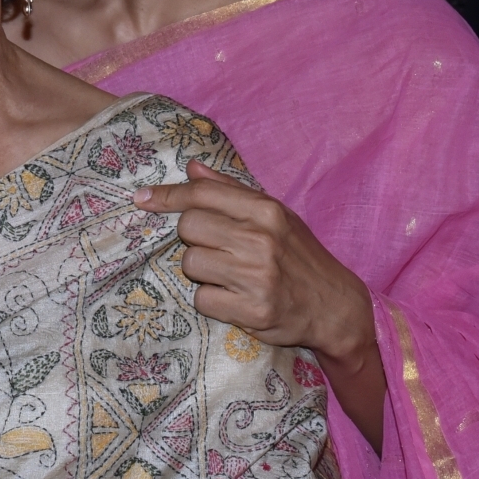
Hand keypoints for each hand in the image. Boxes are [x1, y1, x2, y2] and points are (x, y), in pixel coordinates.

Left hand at [137, 162, 386, 447]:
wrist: (336, 306)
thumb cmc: (299, 256)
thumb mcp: (276, 216)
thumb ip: (232, 191)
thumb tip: (192, 168)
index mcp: (267, 211)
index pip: (203, 194)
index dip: (167, 196)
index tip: (143, 200)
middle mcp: (262, 240)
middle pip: (188, 228)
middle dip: (192, 239)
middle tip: (214, 249)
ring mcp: (257, 276)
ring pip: (191, 265)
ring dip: (201, 272)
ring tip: (227, 275)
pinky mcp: (253, 310)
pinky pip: (202, 299)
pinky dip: (211, 300)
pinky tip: (232, 298)